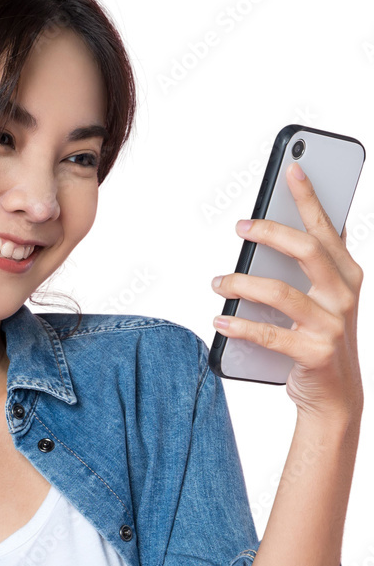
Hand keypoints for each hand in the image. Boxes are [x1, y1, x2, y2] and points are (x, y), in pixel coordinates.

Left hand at [211, 161, 363, 420]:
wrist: (334, 397)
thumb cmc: (320, 338)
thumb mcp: (326, 297)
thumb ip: (316, 263)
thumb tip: (296, 221)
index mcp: (347, 274)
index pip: (327, 226)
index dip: (309, 196)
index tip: (291, 167)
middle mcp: (344, 296)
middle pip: (307, 250)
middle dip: (271, 233)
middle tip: (241, 227)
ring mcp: (331, 326)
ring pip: (281, 292)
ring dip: (242, 283)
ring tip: (218, 282)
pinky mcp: (314, 354)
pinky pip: (269, 335)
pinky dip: (240, 325)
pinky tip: (219, 319)